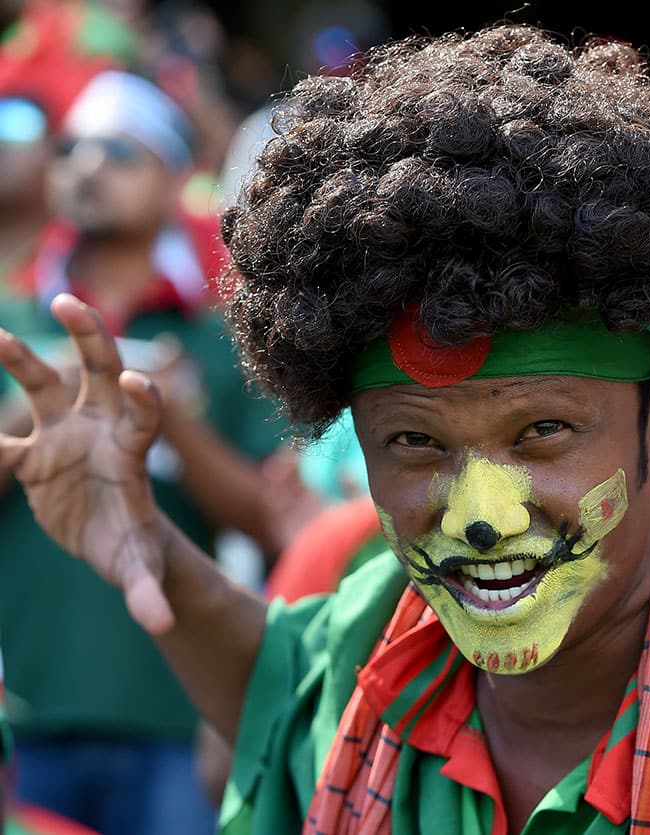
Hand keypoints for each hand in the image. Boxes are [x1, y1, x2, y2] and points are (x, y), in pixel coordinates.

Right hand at [0, 294, 174, 633]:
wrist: (110, 542)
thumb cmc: (134, 549)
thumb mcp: (139, 570)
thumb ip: (145, 592)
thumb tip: (159, 627)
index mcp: (133, 452)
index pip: (144, 416)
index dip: (143, 398)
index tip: (137, 381)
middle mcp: (101, 430)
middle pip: (98, 372)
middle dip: (88, 338)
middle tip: (71, 303)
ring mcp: (65, 437)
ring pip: (46, 387)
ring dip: (23, 361)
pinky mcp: (34, 455)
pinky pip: (1, 440)